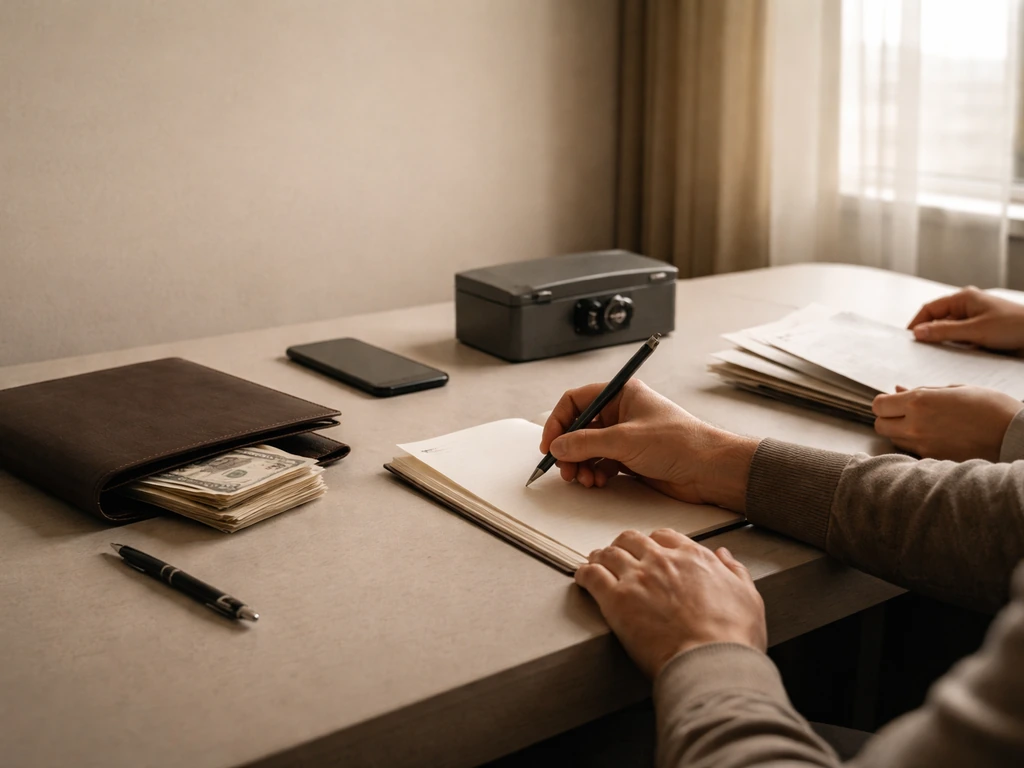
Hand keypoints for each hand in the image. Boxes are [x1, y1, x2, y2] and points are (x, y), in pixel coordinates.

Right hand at [539, 379, 758, 511]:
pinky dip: (595, 473)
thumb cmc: (679, 442)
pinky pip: (601, 463)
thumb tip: (558, 446)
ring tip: (584, 479)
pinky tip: (598, 482)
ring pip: (588, 449)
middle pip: (579, 427)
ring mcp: (626, 436)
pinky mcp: (631, 458)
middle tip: (565, 469)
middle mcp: (622, 412)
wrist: (709, 469)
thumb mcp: (624, 440)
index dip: (559, 421)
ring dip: (581, 465)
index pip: (576, 401)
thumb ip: (585, 443)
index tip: (550, 444)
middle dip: (569, 449)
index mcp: (621, 394)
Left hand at [575, 528, 766, 677]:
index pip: (665, 537)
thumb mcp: (748, 597)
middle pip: (632, 539)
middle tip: (618, 555)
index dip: (653, 543)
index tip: (649, 552)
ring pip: (609, 553)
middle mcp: (662, 561)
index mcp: (693, 557)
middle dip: (623, 546)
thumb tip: (725, 555)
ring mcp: (637, 578)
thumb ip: (735, 571)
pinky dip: (584, 574)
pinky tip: (582, 578)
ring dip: (601, 557)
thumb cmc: (733, 638)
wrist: (711, 662)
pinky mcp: (616, 599)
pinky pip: (591, 575)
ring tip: (595, 563)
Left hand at [873, 385, 1023, 460]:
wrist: (1015, 435)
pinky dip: (916, 444)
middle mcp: (915, 425)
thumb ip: (923, 391)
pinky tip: (934, 437)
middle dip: (888, 418)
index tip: (894, 401)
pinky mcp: (933, 460)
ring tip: (924, 425)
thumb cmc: (990, 406)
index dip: (885, 402)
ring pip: (894, 439)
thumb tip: (898, 390)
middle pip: (880, 425)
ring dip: (900, 432)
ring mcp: (923, 445)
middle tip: (904, 413)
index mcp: (919, 402)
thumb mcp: (956, 389)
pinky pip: (912, 451)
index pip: (879, 405)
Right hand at [908, 287, 1023, 352]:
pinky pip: (962, 338)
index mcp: (963, 298)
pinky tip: (957, 356)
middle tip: (921, 352)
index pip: (929, 309)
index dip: (917, 324)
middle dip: (930, 335)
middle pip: (938, 320)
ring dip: (945, 342)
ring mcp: (975, 318)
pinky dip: (957, 346)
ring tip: (939, 356)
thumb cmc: (1014, 327)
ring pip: (950, 330)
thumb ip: (944, 332)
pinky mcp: (983, 330)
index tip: (909, 341)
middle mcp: (968, 306)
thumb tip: (918, 333)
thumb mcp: (975, 331)